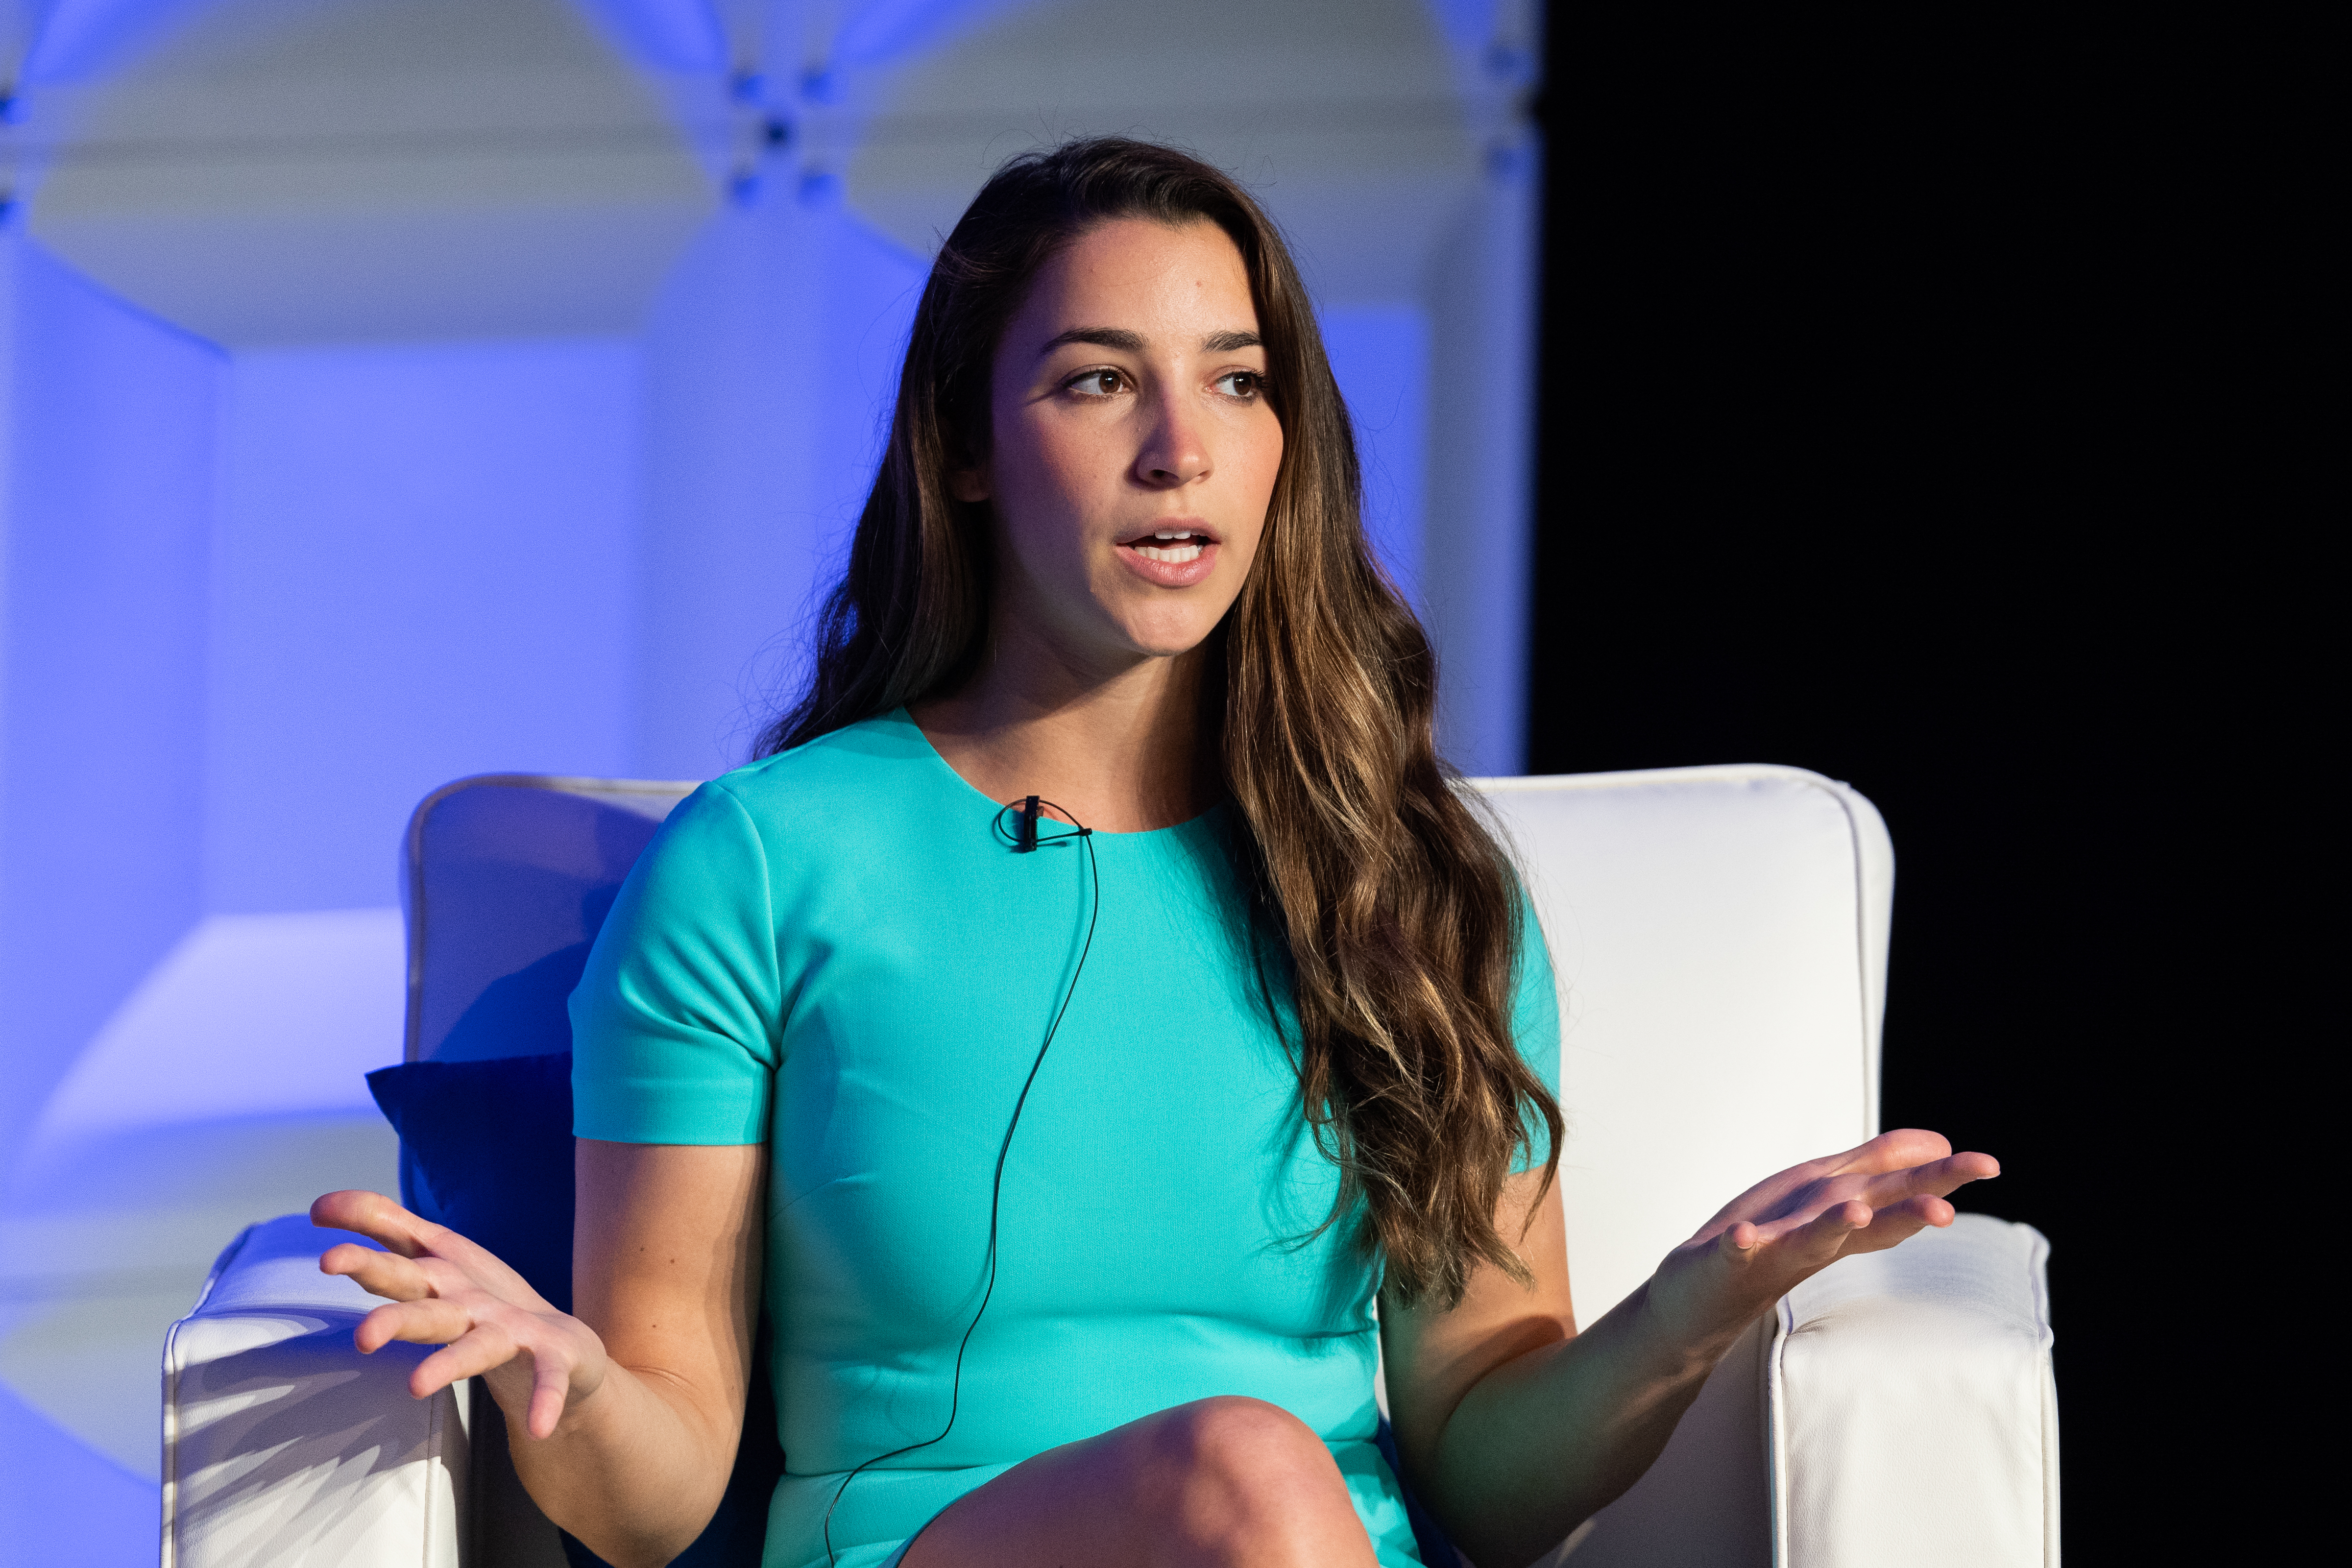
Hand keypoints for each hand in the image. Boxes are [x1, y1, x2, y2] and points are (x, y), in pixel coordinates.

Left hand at [311, 1189, 608, 1439]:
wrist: (561, 1346)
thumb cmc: (482, 1302)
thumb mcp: (431, 1263)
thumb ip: (383, 1229)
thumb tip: (317, 1206)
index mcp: (440, 1281)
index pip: (397, 1263)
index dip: (366, 1259)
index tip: (328, 1259)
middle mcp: (471, 1303)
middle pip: (428, 1309)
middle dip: (398, 1318)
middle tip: (364, 1336)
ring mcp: (512, 1330)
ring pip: (478, 1346)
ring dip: (452, 1363)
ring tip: (419, 1386)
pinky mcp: (551, 1358)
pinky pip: (547, 1379)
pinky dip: (545, 1397)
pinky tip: (539, 1424)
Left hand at [1639, 1130, 1998, 1353]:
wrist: (1698, 1301)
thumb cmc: (1769, 1243)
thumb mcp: (1828, 1196)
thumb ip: (1879, 1169)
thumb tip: (1936, 1143)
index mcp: (1840, 1219)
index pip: (1895, 1195)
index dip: (1938, 1180)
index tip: (1989, 1165)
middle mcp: (1815, 1238)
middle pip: (1869, 1215)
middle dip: (1907, 1207)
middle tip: (1949, 1207)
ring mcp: (1770, 1252)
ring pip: (1810, 1237)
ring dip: (1834, 1223)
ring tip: (1856, 1209)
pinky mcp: (1724, 1262)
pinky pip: (1734, 1252)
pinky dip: (1740, 1243)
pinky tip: (1743, 1235)